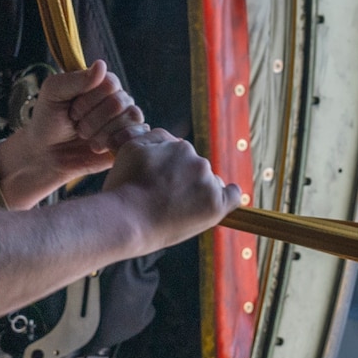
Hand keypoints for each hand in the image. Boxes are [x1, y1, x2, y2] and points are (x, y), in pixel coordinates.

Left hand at [0, 61, 144, 206]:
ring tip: (86, 138)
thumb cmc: (48, 120)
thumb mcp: (53, 92)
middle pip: (119, 103)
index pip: (110, 83)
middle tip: (77, 126)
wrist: (46, 155)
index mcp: (101, 84)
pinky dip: (115, 142)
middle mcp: (117, 100)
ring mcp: (124, 121)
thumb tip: (101, 65)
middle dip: (92, 119)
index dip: (89, 99)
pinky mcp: (127, 141)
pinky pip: (137, 137)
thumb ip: (76, 79)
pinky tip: (98, 147)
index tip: (71, 109)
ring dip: (101, 133)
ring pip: (129, 119)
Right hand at [102, 128, 239, 250]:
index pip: (182, 156)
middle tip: (164, 200)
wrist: (126, 219)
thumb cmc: (123, 188)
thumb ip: (154, 137)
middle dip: (184, 181)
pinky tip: (219, 202)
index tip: (158, 184)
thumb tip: (173, 139)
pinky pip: (233, 197)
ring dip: (199, 192)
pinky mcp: (216, 205)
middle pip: (196, 169)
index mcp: (181, 147)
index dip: (170, 171)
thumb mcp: (130, 149)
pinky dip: (229, 198)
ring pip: (210, 184)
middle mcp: (198, 161)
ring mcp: (208, 183)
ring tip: (177, 210)